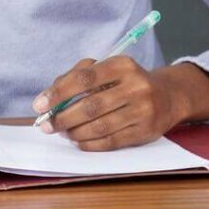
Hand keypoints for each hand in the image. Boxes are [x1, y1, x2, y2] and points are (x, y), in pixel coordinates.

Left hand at [32, 58, 208, 150]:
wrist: (169, 96)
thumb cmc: (126, 82)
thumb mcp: (107, 69)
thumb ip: (77, 76)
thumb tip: (50, 98)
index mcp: (122, 65)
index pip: (84, 78)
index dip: (58, 92)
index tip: (39, 105)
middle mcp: (136, 86)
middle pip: (90, 105)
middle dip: (63, 117)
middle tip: (46, 125)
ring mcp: (143, 110)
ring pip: (100, 126)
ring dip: (74, 132)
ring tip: (62, 132)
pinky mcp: (146, 131)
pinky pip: (111, 141)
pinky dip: (89, 143)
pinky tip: (78, 140)